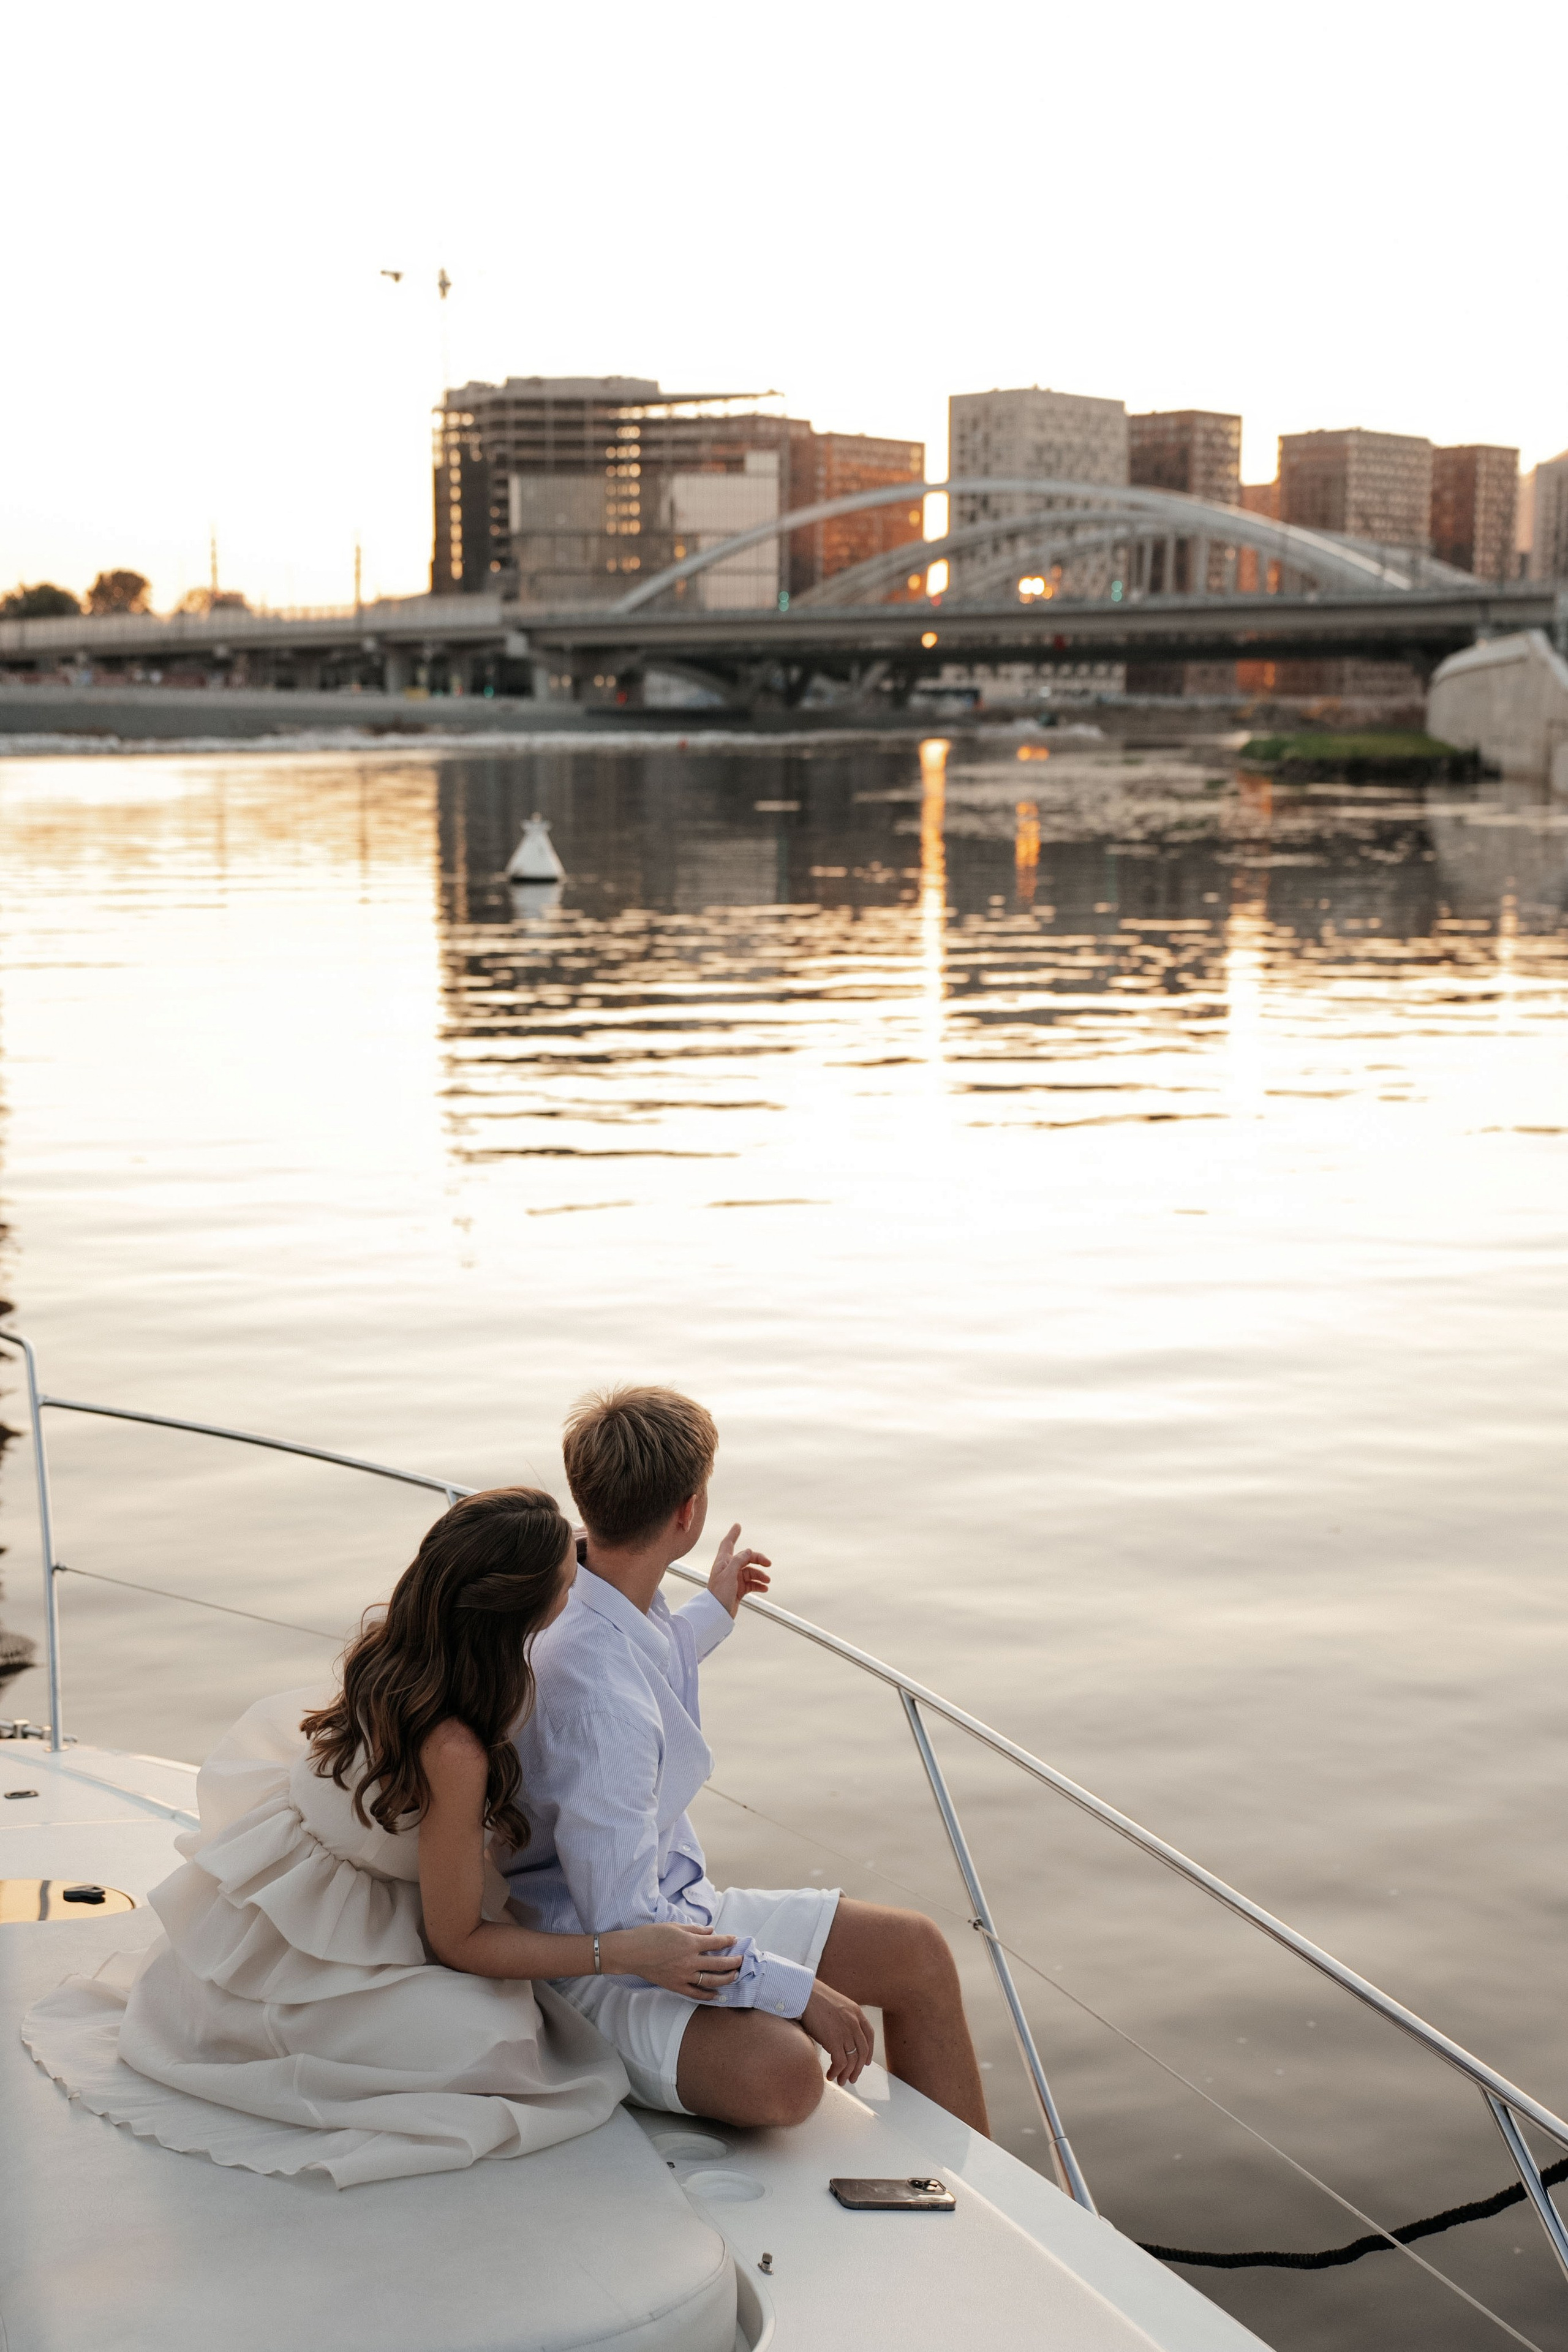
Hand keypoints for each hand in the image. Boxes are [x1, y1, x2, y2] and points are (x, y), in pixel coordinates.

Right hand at [609, 1925, 743, 1998]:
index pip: (716, 1943)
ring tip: (734, 1976)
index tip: (735, 1940)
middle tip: (741, 1961)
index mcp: (691, 1943)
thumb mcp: (675, 1926)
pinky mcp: (676, 1986)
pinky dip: (707, 1995)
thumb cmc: (651, 1935)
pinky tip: (716, 1995)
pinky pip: (696, 1993)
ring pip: (711, 1981)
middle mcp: (690, 1961)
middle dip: (733, 1962)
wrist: (632, 1952)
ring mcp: (684, 1976)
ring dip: (726, 1979)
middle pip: (719, 1964)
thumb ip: (695, 1929)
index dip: (728, 1941)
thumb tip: (711, 1931)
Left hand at [708, 1523, 771, 1617]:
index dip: (732, 1534)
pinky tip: (764, 1588)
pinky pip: (752, 1584)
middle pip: (746, 1558)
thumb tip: (748, 1550)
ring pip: (751, 1572)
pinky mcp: (738, 1590)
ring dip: (760, 1575)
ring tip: (767, 1581)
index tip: (738, 1526)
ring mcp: (734, 1579)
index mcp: (723, 1562)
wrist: (716, 1614)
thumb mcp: (729, 1575)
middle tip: (768, 1563)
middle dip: (758, 1559)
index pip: (727, 1544)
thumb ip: (739, 1561)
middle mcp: (728, 1569)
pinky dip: (759, 1585)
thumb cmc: (719, 1594)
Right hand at [801, 1981, 874, 2085]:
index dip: (868, 2052)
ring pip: (852, 2060)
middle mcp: (855, 2023)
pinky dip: (836, 2072)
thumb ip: (844, 2019)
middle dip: (858, 2068)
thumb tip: (842, 2036)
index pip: (869, 2036)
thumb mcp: (838, 2005)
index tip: (865, 2062)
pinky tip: (830, 2075)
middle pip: (862, 2052)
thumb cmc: (815, 1998)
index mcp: (857, 2013)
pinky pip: (840, 2062)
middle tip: (852, 2078)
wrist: (804, 1994)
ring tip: (841, 2081)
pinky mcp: (834, 2040)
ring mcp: (846, 2032)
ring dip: (847, 2074)